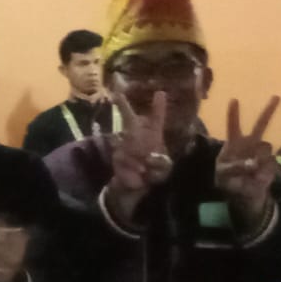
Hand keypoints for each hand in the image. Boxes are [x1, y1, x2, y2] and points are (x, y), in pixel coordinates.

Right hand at [105, 91, 172, 224]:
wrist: (137, 187)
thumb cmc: (153, 173)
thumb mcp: (163, 169)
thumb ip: (160, 163)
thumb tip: (147, 160)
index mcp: (153, 136)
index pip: (156, 119)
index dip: (158, 107)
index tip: (160, 93)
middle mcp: (136, 137)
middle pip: (129, 119)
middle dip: (124, 107)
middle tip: (117, 95)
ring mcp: (124, 146)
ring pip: (129, 147)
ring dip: (138, 161)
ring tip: (145, 171)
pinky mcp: (116, 157)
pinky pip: (124, 160)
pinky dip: (134, 170)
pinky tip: (139, 175)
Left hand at [215, 96, 280, 228]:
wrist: (244, 196)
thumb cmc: (229, 181)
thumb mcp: (224, 175)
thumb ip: (236, 168)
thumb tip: (254, 162)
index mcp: (234, 144)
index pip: (233, 126)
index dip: (233, 115)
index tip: (234, 100)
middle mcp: (250, 144)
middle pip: (260, 125)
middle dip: (268, 111)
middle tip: (277, 96)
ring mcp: (262, 153)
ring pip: (266, 147)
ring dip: (259, 158)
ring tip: (250, 172)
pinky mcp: (272, 163)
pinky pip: (270, 163)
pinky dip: (263, 171)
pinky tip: (257, 178)